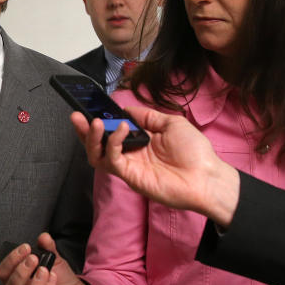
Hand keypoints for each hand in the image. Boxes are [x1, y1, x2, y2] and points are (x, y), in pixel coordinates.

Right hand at [0, 232, 99, 284]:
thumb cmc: (60, 280)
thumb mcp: (54, 261)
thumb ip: (48, 249)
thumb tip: (44, 236)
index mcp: (16, 284)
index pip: (3, 274)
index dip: (11, 260)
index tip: (25, 247)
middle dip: (20, 272)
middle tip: (33, 258)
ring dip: (33, 284)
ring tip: (44, 269)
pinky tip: (53, 277)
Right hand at [72, 107, 240, 226]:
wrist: (206, 177)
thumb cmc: (195, 152)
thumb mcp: (171, 123)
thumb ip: (147, 116)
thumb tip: (127, 108)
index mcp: (140, 140)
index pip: (112, 130)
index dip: (101, 120)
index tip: (92, 107)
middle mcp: (130, 154)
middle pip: (98, 143)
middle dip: (85, 130)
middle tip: (77, 116)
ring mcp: (129, 166)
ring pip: (98, 154)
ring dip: (92, 138)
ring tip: (94, 123)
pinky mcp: (130, 176)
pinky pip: (112, 161)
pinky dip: (112, 143)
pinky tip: (120, 129)